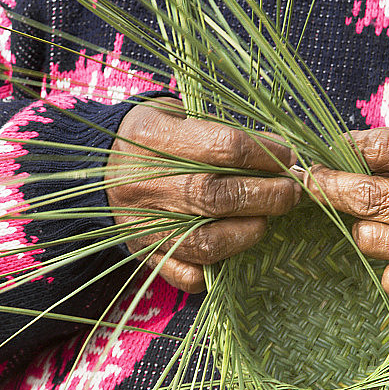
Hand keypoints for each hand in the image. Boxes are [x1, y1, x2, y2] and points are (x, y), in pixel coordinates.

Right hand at [106, 98, 300, 292]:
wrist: (96, 168)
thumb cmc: (153, 136)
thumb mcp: (179, 114)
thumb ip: (221, 131)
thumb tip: (278, 152)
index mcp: (154, 138)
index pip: (225, 147)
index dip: (266, 153)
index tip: (289, 155)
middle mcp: (145, 184)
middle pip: (219, 197)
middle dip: (269, 196)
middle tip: (292, 192)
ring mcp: (143, 225)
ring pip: (207, 242)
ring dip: (249, 232)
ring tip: (265, 219)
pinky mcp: (145, 254)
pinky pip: (188, 275)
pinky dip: (218, 267)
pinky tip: (235, 246)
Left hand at [305, 128, 388, 306]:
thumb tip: (336, 152)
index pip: (381, 149)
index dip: (345, 148)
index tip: (326, 151)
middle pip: (370, 197)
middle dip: (330, 188)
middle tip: (313, 183)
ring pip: (372, 238)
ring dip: (361, 229)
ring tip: (374, 222)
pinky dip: (387, 274)